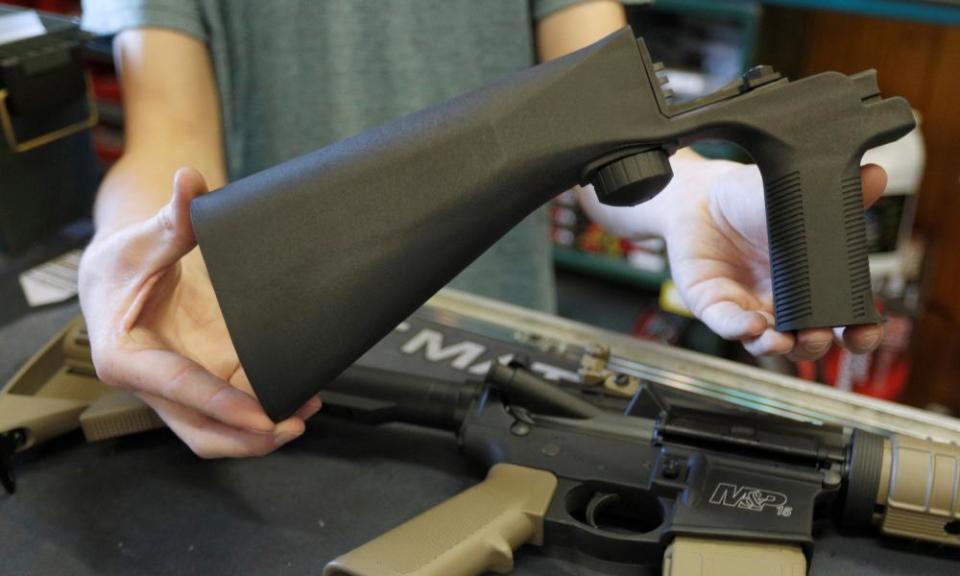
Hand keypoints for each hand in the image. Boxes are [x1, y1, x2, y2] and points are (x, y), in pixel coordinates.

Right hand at [79, 168, 320, 456]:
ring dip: (260, 432)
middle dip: (247, 438)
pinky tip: (297, 397)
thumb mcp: (141, 241)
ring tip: (305, 412)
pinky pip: (232, 409)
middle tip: (292, 425)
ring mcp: (179, 389)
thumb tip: (190, 181)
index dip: (223, 406)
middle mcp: (151, 384)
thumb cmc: (120, 264)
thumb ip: (171, 218)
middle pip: (200, 430)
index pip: (180, 388)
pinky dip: (261, 411)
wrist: (114, 278)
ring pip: (217, 430)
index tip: (262, 416)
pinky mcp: (201, 382)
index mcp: (125, 357)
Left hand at [663, 158, 886, 359]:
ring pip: (766, 342)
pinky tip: (753, 325)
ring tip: (784, 339)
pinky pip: (727, 324)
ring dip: (778, 345)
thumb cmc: (752, 202)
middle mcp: (781, 303)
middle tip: (818, 335)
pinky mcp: (714, 305)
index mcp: (811, 284)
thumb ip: (836, 193)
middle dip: (814, 345)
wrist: (702, 196)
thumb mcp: (796, 196)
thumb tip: (875, 175)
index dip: (857, 332)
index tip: (864, 332)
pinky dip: (740, 328)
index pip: (841, 319)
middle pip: (804, 341)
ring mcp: (747, 307)